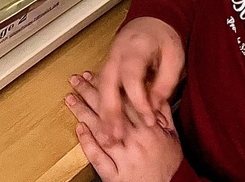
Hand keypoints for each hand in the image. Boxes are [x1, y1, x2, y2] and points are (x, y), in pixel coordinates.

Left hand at [66, 70, 182, 181]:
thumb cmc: (168, 166)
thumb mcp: (173, 138)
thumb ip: (164, 114)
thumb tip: (155, 92)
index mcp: (149, 130)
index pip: (125, 101)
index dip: (109, 86)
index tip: (95, 74)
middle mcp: (135, 142)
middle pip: (110, 112)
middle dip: (90, 93)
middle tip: (76, 80)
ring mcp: (123, 158)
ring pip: (101, 131)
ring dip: (83, 113)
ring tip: (71, 99)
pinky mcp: (114, 175)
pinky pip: (98, 157)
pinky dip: (87, 142)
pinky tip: (79, 129)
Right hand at [98, 17, 185, 140]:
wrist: (152, 21)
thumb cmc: (165, 39)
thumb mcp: (174, 58)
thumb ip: (165, 82)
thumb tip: (154, 106)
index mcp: (134, 48)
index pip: (131, 77)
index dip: (139, 101)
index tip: (149, 120)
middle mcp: (117, 54)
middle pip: (107, 84)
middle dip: (110, 112)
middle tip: (115, 136)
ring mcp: (109, 60)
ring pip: (101, 88)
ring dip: (102, 113)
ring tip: (107, 137)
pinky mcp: (109, 68)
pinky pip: (102, 89)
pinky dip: (102, 107)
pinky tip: (105, 125)